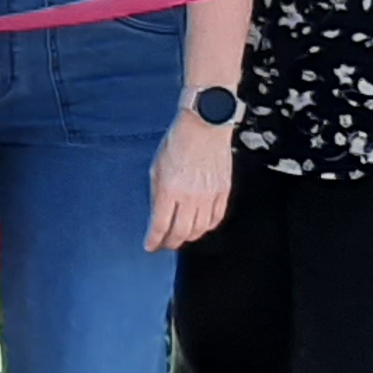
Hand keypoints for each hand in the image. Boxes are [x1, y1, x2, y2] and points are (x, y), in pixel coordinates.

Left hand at [148, 110, 233, 252]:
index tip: (150, 246)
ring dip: (188, 237)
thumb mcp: (156, 167)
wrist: (205, 125)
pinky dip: (207, 227)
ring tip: (181, 237)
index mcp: (170, 189)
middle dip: (170, 243)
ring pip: (200, 229)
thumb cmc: (178, 141)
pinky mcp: (223, 191)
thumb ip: (157, 193)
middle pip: (180, 232)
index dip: (154, 240)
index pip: (160, 225)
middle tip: (164, 244)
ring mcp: (209, 195)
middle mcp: (190, 196)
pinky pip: (216, 218)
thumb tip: (157, 213)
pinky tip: (200, 227)